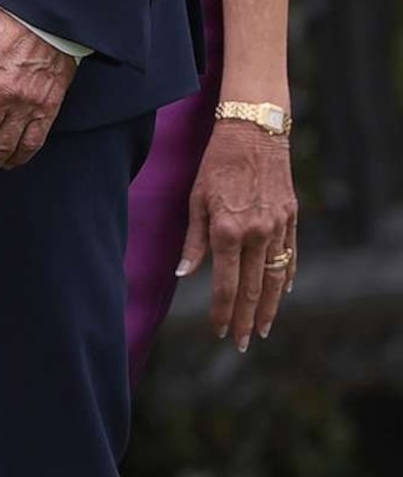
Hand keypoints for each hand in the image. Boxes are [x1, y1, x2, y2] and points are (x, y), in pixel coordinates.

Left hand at [179, 108, 297, 351]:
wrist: (253, 134)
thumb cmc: (215, 164)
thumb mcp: (195, 199)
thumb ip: (193, 240)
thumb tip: (184, 273)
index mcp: (227, 230)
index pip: (226, 283)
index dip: (222, 310)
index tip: (219, 330)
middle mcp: (256, 233)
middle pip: (253, 288)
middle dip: (246, 318)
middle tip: (241, 342)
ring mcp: (278, 227)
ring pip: (275, 278)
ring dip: (269, 307)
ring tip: (262, 328)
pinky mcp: (291, 219)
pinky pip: (290, 256)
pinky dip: (285, 278)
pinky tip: (281, 293)